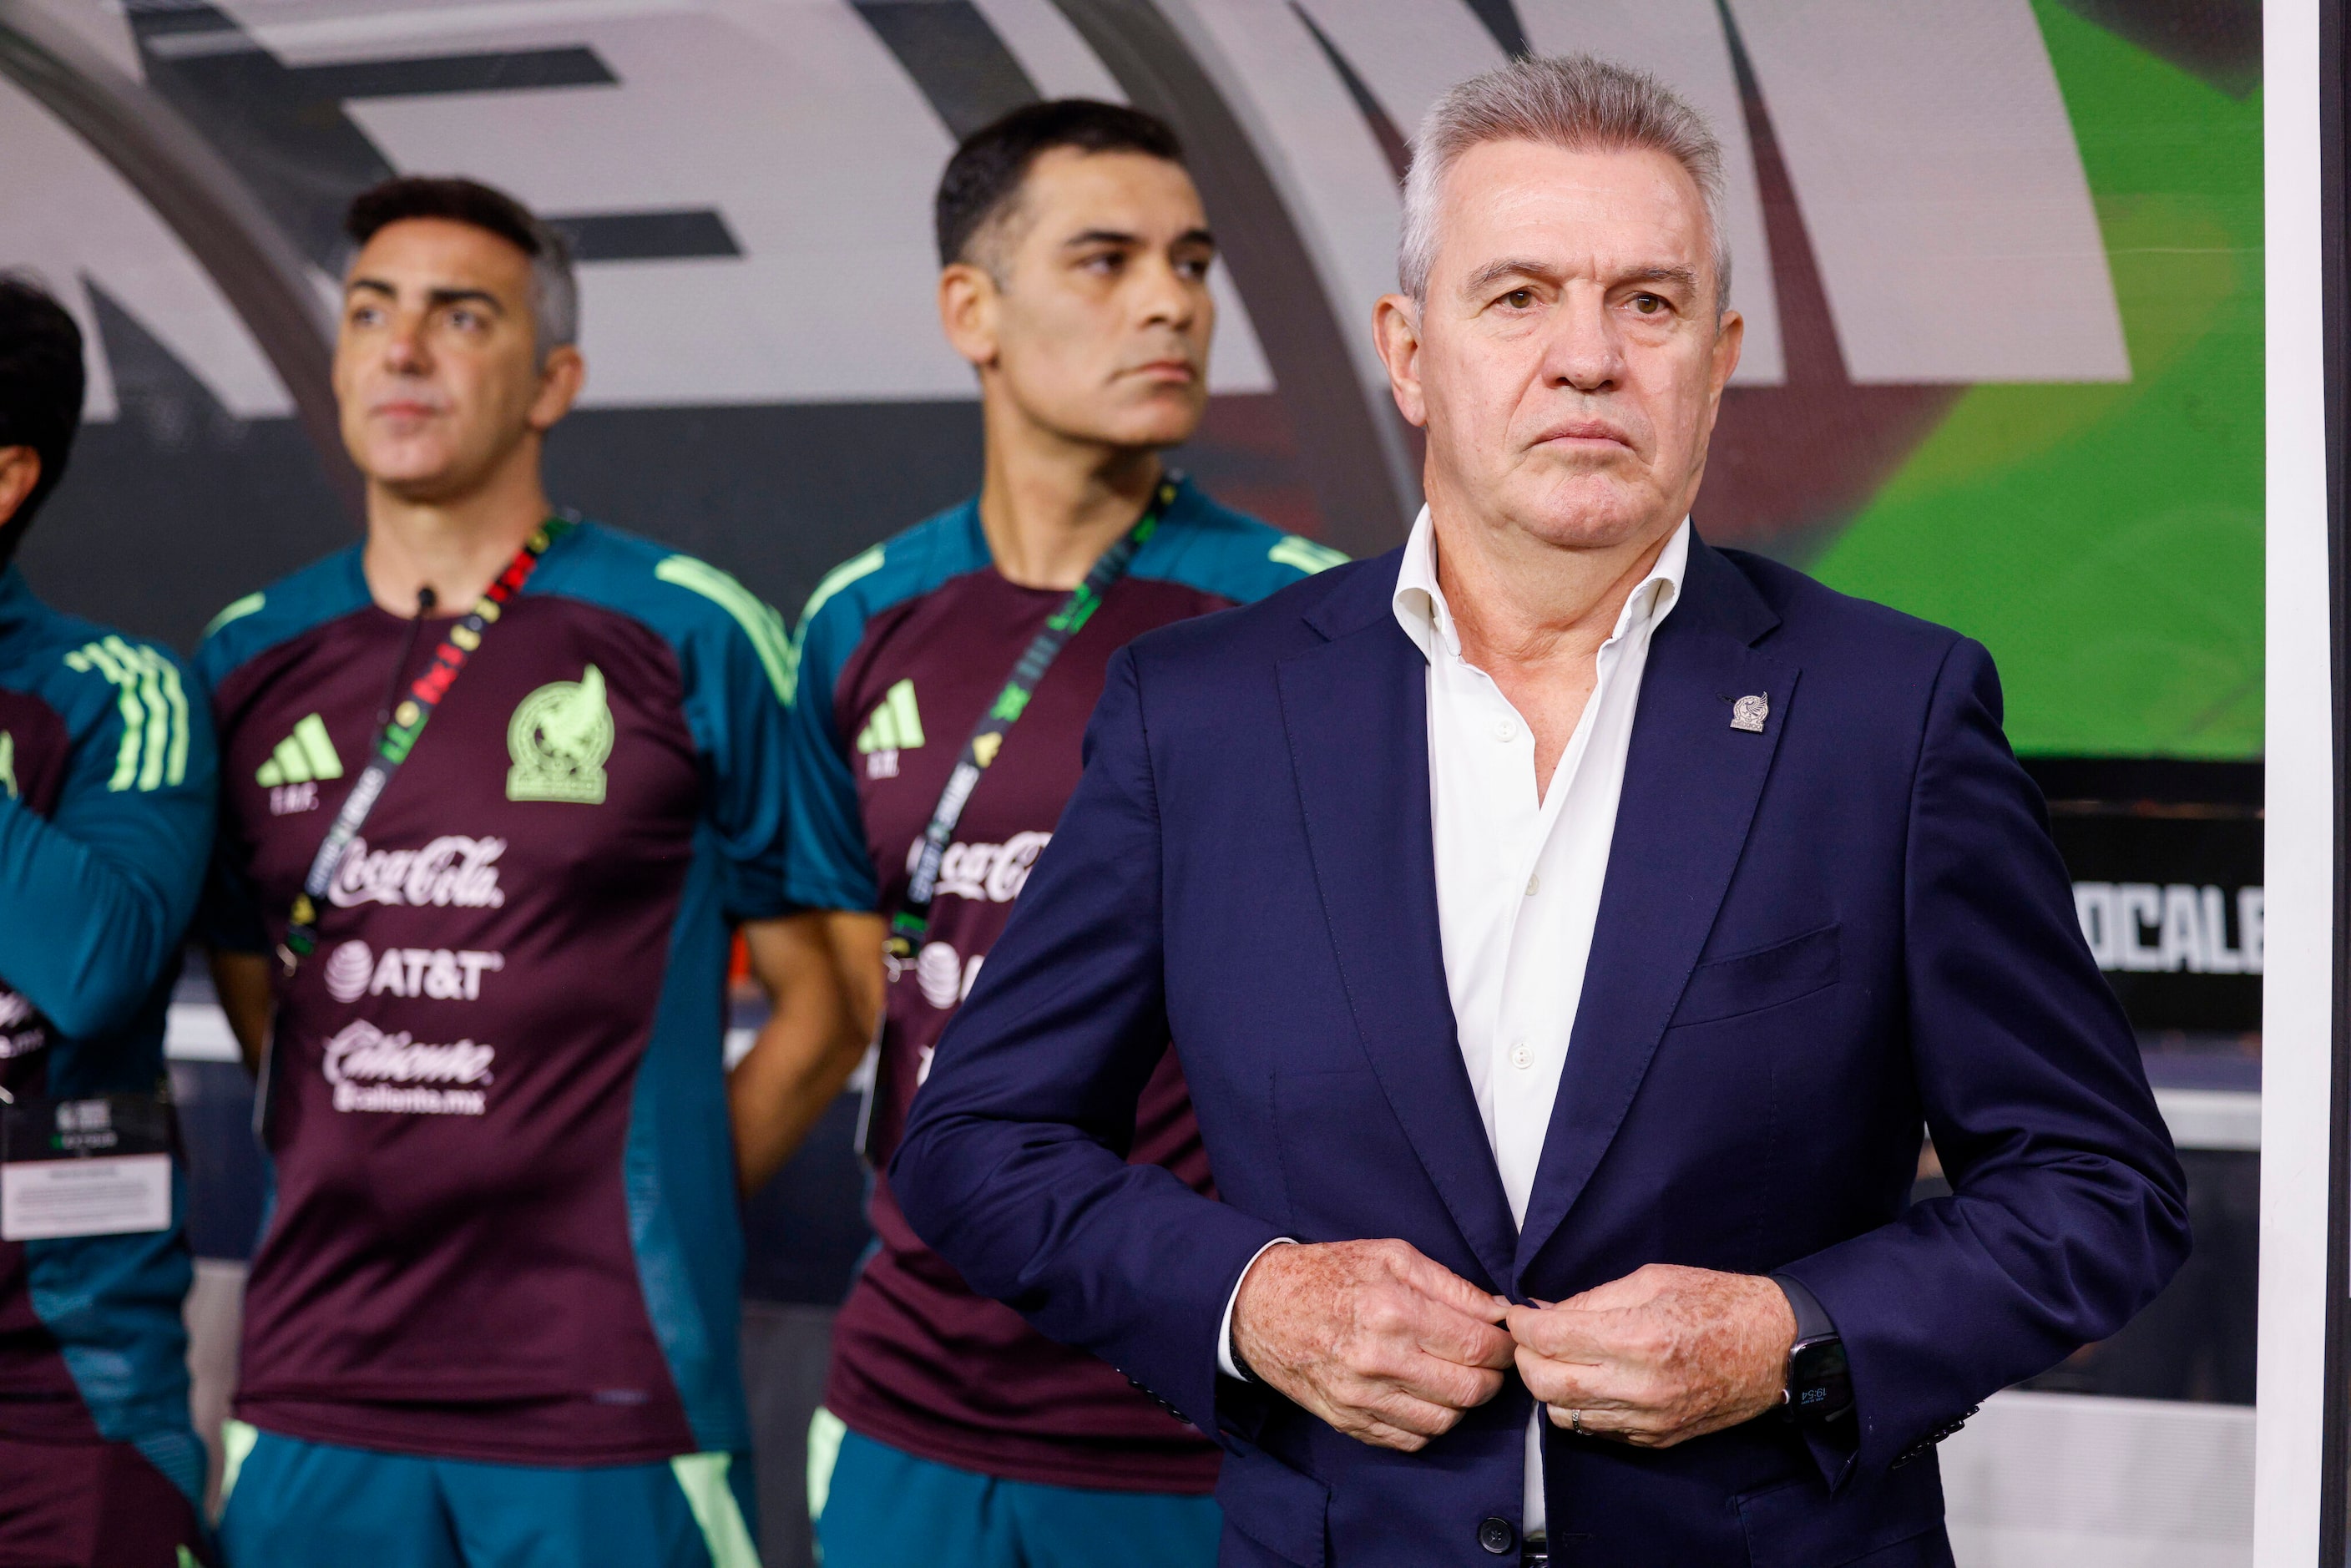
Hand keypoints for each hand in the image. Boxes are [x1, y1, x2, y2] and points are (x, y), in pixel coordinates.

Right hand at [1232, 1239, 1513, 1451]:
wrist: (1259, 1307)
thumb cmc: (1328, 1274)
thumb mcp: (1392, 1256)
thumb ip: (1451, 1285)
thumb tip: (1499, 1312)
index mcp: (1394, 1311)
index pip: (1476, 1346)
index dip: (1504, 1346)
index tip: (1506, 1339)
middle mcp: (1380, 1360)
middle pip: (1469, 1390)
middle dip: (1493, 1377)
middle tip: (1490, 1361)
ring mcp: (1362, 1398)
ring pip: (1446, 1421)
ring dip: (1464, 1403)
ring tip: (1458, 1376)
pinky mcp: (1350, 1422)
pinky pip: (1412, 1440)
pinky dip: (1431, 1422)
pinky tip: (1427, 1396)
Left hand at [1507, 1264, 1794, 1448]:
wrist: (1775, 1349)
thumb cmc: (1719, 1304)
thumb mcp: (1652, 1280)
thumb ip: (1592, 1299)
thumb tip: (1545, 1311)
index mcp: (1638, 1338)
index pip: (1551, 1340)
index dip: (1523, 1325)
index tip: (1518, 1315)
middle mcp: (1639, 1387)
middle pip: (1546, 1384)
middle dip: (1525, 1358)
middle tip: (1529, 1338)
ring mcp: (1647, 1420)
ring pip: (1563, 1415)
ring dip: (1547, 1387)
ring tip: (1555, 1360)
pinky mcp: (1655, 1440)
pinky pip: (1594, 1431)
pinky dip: (1577, 1408)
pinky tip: (1586, 1382)